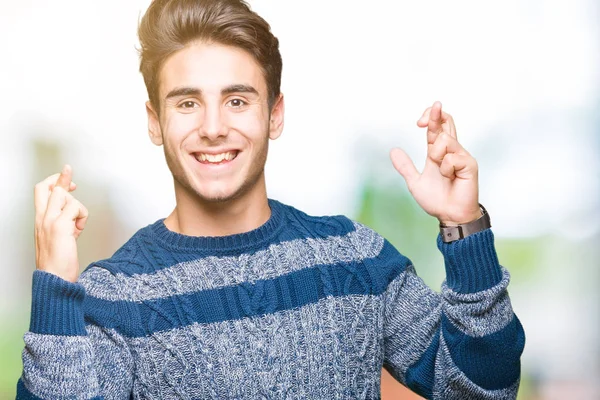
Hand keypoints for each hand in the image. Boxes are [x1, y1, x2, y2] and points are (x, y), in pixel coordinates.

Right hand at [34, 165, 88, 281]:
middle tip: (68, 170)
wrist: (54, 279)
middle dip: (60, 177)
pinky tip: (78, 231)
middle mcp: (42, 218)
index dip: (53, 182)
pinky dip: (82, 217)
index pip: (41, 193)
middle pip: (47, 187)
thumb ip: (63, 223)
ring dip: (77, 208)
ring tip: (77, 227)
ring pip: (64, 196)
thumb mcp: (58, 237)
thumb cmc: (58, 262)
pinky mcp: (60, 226)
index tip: (67, 182)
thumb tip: (73, 213)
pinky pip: (76, 208)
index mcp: (40, 221)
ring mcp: (49, 221)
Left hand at [390, 101, 480, 225]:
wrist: (449, 215)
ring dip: (437, 155)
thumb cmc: (436, 200)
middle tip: (431, 109)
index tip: (419, 121)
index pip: (436, 128)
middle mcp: (451, 150)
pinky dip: (446, 168)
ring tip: (442, 172)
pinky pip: (451, 157)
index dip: (430, 118)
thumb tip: (393, 150)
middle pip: (447, 123)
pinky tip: (451, 177)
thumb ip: (405, 167)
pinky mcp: (470, 164)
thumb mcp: (415, 182)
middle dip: (437, 115)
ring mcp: (462, 156)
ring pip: (445, 140)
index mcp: (438, 152)